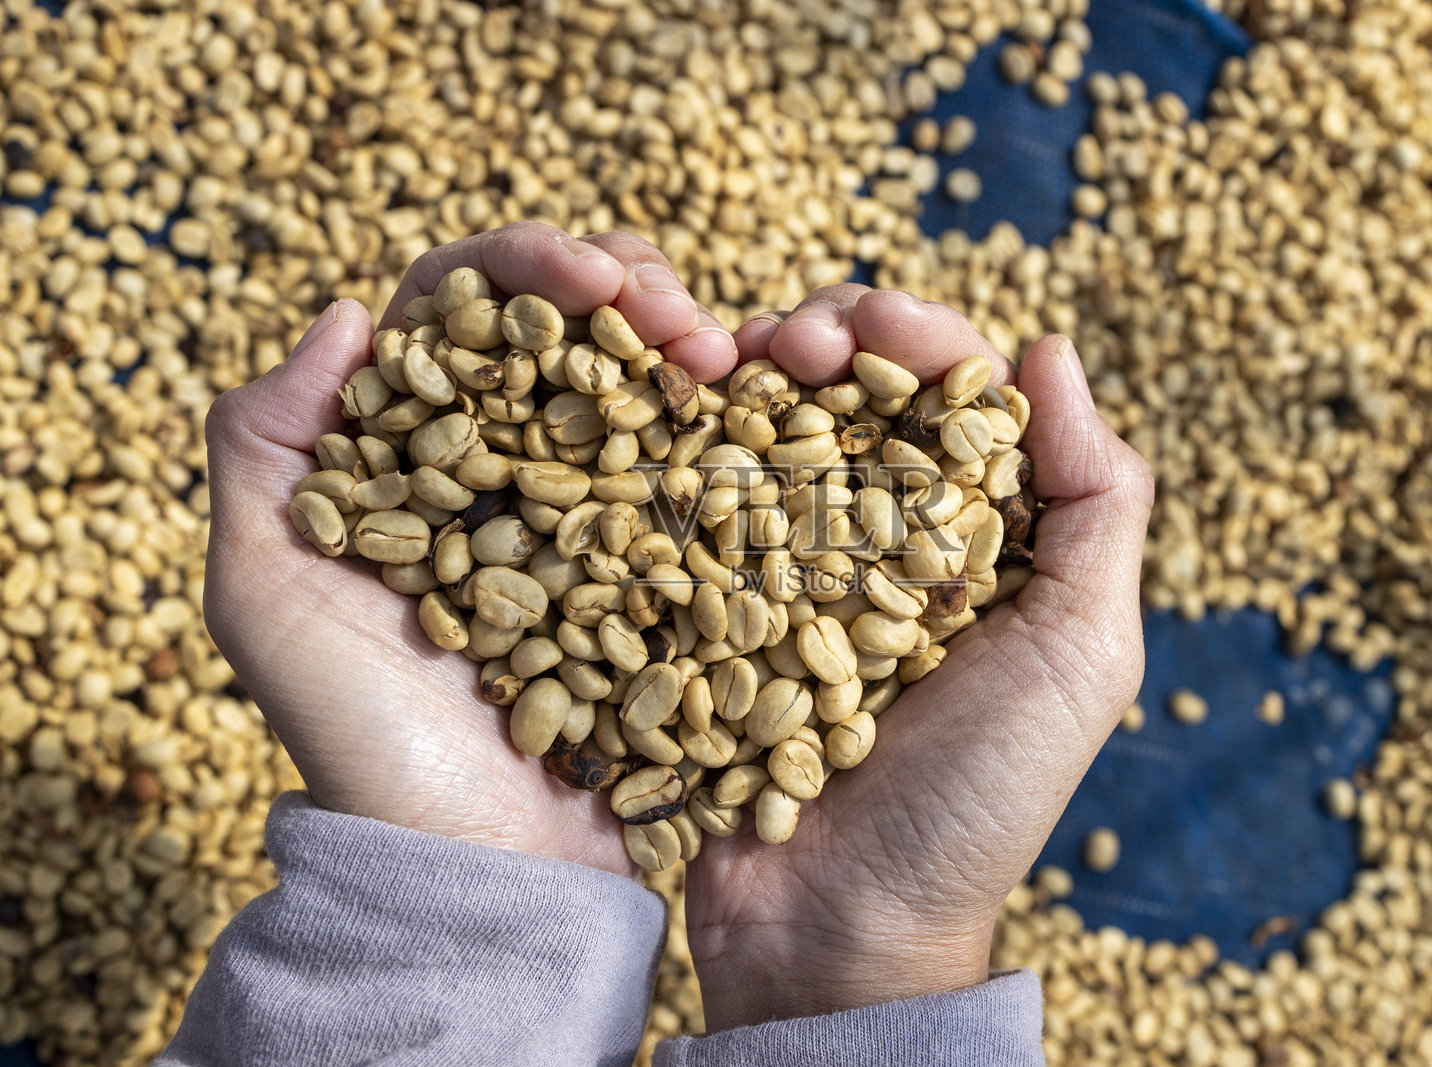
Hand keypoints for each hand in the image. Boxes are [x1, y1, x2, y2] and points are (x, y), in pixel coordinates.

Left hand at [204, 223, 735, 874]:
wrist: (479, 859)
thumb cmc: (358, 737)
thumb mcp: (264, 594)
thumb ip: (265, 447)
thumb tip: (350, 310)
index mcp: (408, 447)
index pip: (460, 307)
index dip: (525, 263)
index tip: (588, 274)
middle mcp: (504, 461)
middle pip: (568, 324)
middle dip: (629, 285)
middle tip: (676, 313)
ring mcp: (591, 509)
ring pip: (643, 380)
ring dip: (689, 341)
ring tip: (723, 354)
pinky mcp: (659, 562)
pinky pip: (701, 472)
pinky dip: (733, 425)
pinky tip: (754, 410)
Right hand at [684, 286, 1153, 1026]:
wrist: (845, 932)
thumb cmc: (980, 803)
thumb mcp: (1084, 657)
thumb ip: (1097, 502)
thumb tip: (1052, 347)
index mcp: (985, 540)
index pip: (956, 398)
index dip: (918, 334)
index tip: (869, 319)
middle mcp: (889, 544)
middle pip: (857, 398)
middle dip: (821, 338)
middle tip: (778, 339)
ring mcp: (796, 578)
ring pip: (772, 437)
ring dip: (746, 382)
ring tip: (717, 363)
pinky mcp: (716, 615)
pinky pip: (699, 518)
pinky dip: (684, 458)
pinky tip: (664, 423)